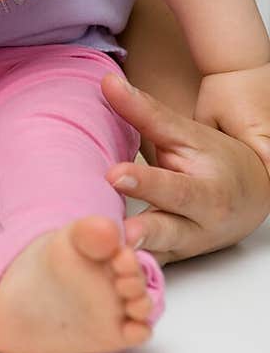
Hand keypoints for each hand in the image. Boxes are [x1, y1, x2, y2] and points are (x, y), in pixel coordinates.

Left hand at [102, 73, 269, 263]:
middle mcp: (197, 228)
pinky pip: (144, 269)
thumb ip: (145, 112)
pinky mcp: (168, 262)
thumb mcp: (185, 134)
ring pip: (154, 259)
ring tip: (104, 256)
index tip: (114, 175)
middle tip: (116, 232)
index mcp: (207, 193)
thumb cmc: (216, 160)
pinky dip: (125, 269)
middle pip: (167, 232)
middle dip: (143, 235)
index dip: (145, 182)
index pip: (174, 188)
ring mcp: (182, 250)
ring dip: (128, 260)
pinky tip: (100, 268)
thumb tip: (107, 83)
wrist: (251, 197)